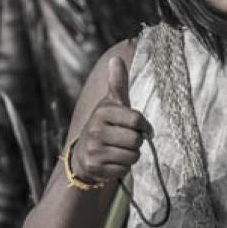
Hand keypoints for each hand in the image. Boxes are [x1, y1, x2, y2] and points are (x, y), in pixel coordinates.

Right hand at [71, 56, 149, 183]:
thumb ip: (117, 83)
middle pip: (136, 140)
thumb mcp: (111, 104)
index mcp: (103, 112)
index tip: (140, 127)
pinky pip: (124, 170)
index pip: (137, 121)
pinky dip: (123, 167)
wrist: (83, 153)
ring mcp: (94, 150)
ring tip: (119, 150)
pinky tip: (113, 161)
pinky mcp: (96, 168)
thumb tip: (116, 58)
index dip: (143, 126)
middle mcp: (96, 130)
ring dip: (131, 155)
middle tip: (126, 140)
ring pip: (132, 157)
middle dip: (136, 142)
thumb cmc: (105, 125)